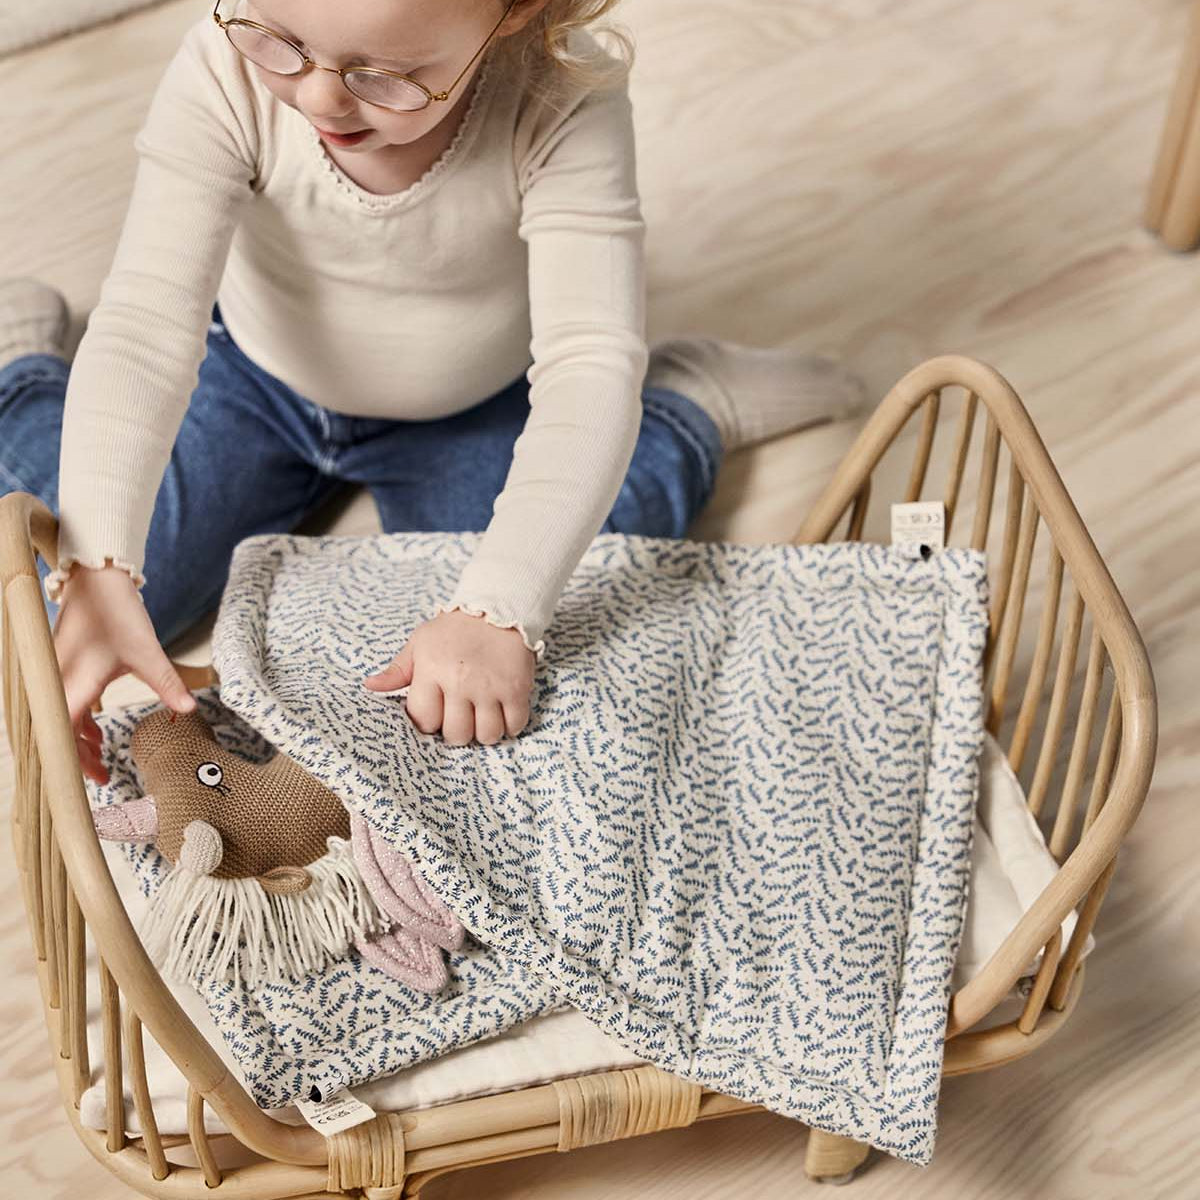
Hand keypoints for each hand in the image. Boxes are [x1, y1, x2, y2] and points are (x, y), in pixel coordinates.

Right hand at [52, 562, 196, 785]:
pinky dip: (77, 721)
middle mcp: (56, 683)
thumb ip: (167, 683)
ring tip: (102, 760)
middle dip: (77, 758)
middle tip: (102, 778)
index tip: (88, 782)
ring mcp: (55, 676)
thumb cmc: (117, 613)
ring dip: (77, 741)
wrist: (96, 579)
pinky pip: (63, 704)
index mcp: (72, 684)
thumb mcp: (147, 652)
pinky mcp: (60, 670)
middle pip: (57, 733)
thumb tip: (189, 710)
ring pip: (60, 719)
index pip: (62, 736)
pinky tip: (95, 731)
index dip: (72, 763)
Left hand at [362, 608, 534, 745]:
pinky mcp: (517, 688)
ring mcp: (490, 687)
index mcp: (432, 670)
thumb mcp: (420, 642)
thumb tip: (370, 686)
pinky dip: (509, 724)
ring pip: (486, 735)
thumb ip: (397, 669)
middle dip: (456, 730)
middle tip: (460, 715)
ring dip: (483, 731)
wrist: (498, 608)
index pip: (424, 720)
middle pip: (456, 734)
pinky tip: (503, 711)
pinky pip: (514, 725)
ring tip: (482, 716)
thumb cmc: (455, 629)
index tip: (436, 712)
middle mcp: (460, 681)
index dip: (428, 721)